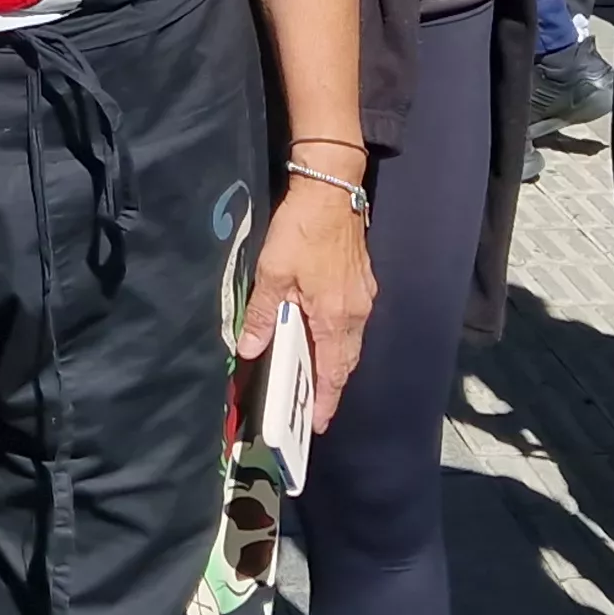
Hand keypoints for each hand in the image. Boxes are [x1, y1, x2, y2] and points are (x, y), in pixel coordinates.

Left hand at [238, 174, 373, 433]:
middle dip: (330, 386)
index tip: (317, 425)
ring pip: (350, 342)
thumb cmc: (301, 231)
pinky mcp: (363, 282)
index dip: (325, 401)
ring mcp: (363, 297)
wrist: (331, 189)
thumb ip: (262, 315)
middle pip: (346, 361)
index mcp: (335, 318)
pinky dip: (338, 339)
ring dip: (334, 362)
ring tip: (313, 376)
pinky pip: (352, 323)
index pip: (333, 373)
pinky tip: (322, 336)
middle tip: (312, 407)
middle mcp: (356, 313)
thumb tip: (250, 350)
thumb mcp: (272, 273)